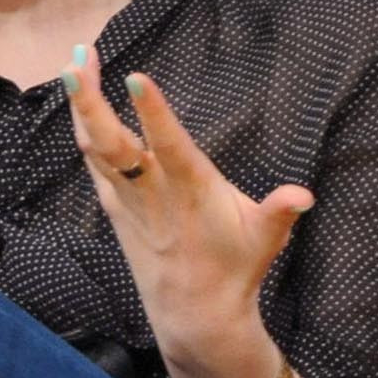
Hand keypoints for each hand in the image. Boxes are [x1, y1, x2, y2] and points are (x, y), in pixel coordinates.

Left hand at [63, 47, 312, 377]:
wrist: (194, 315)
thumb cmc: (235, 268)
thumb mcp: (265, 239)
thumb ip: (279, 211)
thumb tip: (303, 195)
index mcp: (190, 190)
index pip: (168, 144)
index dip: (152, 111)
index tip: (135, 78)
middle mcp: (151, 193)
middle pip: (112, 144)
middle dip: (91, 103)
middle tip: (77, 63)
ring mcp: (127, 201)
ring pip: (96, 149)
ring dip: (82, 107)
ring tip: (75, 65)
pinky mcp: (114, 208)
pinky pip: (94, 164)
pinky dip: (84, 132)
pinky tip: (80, 105)